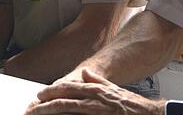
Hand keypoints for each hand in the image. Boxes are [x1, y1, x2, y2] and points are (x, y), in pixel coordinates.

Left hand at [25, 68, 160, 114]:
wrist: (151, 114)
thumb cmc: (132, 105)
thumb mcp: (113, 88)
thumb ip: (97, 79)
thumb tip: (84, 72)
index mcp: (95, 89)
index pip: (68, 88)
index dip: (51, 92)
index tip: (38, 96)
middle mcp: (94, 98)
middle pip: (63, 100)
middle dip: (44, 104)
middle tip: (31, 108)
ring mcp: (97, 110)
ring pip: (68, 109)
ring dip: (51, 112)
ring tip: (37, 114)